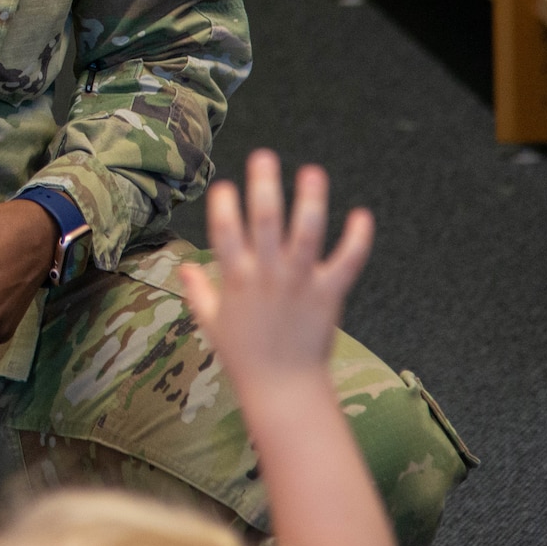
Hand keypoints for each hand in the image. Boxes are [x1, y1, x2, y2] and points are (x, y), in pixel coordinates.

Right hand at [177, 150, 371, 396]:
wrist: (283, 388)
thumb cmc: (243, 357)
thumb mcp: (212, 322)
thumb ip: (198, 291)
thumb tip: (184, 269)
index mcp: (235, 280)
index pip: (225, 233)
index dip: (223, 207)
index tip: (223, 185)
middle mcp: (267, 276)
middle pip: (264, 223)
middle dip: (264, 187)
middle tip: (265, 156)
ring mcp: (300, 284)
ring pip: (306, 235)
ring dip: (310, 201)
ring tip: (313, 172)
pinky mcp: (329, 295)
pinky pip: (346, 262)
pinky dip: (356, 239)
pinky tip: (362, 215)